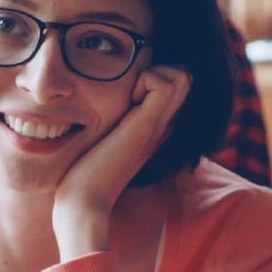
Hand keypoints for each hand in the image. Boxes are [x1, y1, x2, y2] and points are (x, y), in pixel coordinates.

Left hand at [53, 65, 189, 252]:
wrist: (85, 202)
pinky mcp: (147, 126)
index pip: (178, 83)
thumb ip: (113, 122)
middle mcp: (166, 125)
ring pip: (182, 75)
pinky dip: (145, 79)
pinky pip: (164, 83)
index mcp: (157, 127)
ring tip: (128, 97)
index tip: (128, 94)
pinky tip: (124, 103)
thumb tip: (108, 103)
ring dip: (152, 73)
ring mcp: (160, 125)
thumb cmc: (85, 174)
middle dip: (157, 69)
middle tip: (129, 92)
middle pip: (186, 76)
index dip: (156, 75)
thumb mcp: (104, 139)